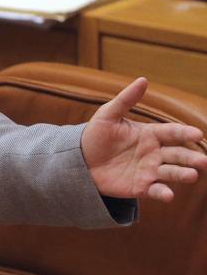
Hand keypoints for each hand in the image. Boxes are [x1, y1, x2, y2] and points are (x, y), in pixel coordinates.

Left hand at [82, 77, 206, 201]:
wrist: (80, 160)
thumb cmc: (96, 135)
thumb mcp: (108, 115)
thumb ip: (126, 100)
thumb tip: (143, 79)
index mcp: (151, 134)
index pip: (172, 132)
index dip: (184, 133)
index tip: (197, 134)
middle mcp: (155, 153)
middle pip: (178, 155)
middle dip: (191, 158)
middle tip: (202, 161)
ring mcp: (150, 171)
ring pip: (172, 173)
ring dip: (183, 174)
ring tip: (192, 175)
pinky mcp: (141, 187)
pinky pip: (156, 190)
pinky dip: (163, 193)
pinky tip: (169, 195)